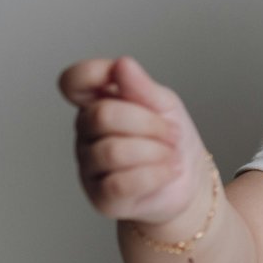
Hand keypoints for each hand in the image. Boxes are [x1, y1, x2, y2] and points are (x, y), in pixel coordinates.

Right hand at [58, 56, 210, 225]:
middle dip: (148, 123)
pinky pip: (121, 183)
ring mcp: (89, 166)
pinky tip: (168, 171)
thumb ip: (142, 86)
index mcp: (96, 102)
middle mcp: (86, 133)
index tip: (126, 82)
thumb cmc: (171, 138)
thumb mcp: (164, 104)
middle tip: (170, 132)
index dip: (95, 75)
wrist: (189, 180)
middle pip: (102, 115)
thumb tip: (121, 64)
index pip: (73, 81)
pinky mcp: (102, 197)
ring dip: (155, 151)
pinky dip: (155, 175)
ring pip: (113, 151)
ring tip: (170, 154)